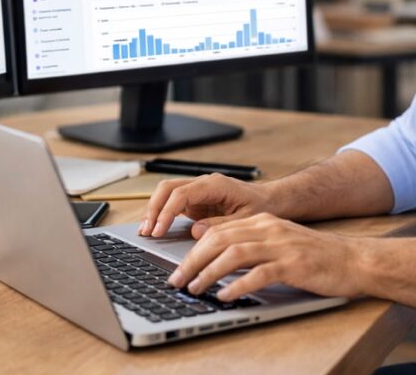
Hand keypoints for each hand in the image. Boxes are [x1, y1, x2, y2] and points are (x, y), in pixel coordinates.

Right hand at [139, 173, 273, 238]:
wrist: (270, 200)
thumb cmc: (261, 207)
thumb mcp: (245, 220)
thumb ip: (220, 225)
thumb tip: (195, 232)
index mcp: (215, 185)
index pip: (182, 193)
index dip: (167, 212)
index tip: (159, 230)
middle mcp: (203, 184)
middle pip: (168, 188)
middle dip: (154, 209)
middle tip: (146, 231)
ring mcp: (197, 191)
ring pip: (166, 193)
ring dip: (154, 210)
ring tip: (146, 232)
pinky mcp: (195, 201)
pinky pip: (172, 203)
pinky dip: (162, 214)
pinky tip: (155, 229)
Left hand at [167, 213, 365, 301]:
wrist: (353, 260)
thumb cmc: (314, 257)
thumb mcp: (278, 243)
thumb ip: (250, 246)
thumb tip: (215, 259)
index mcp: (263, 222)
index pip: (218, 230)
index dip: (193, 249)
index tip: (178, 269)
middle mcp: (269, 229)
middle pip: (219, 239)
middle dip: (193, 261)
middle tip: (177, 280)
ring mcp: (281, 246)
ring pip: (234, 254)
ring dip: (209, 272)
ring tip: (195, 288)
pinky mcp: (293, 265)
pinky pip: (259, 274)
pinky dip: (238, 285)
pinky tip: (225, 296)